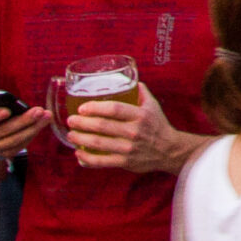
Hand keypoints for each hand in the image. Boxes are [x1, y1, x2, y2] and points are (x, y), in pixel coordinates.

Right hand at [0, 101, 48, 161]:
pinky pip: (21, 145)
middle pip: (4, 130)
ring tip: (46, 116)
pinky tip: (42, 124)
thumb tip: (14, 101)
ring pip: (15, 139)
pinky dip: (33, 134)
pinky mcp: (5, 153)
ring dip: (33, 127)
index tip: (7, 110)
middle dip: (23, 120)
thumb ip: (0, 101)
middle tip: (39, 111)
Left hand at [65, 82, 190, 173]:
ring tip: (71, 134)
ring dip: (80, 139)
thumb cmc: (158, 125)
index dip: (95, 107)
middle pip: (102, 126)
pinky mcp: (125, 162)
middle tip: (71, 120)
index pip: (114, 109)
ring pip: (98, 143)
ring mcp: (128, 148)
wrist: (169, 150)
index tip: (82, 108)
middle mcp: (134, 131)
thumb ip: (140, 92)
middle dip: (82, 123)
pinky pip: (101, 161)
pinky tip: (78, 153)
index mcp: (140, 115)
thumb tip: (129, 78)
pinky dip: (87, 158)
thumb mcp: (153, 105)